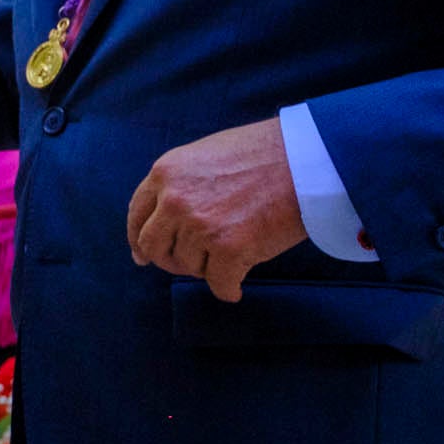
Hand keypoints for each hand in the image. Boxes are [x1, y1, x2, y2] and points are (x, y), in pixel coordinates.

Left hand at [126, 119, 305, 301]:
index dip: (138, 239)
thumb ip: (180, 184)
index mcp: (165, 173)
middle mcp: (174, 200)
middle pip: (154, 247)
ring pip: (188, 266)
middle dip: (168, 260)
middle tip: (188, 265)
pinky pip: (219, 284)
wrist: (305, 159)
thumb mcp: (204, 155)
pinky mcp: (229, 249)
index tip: (142, 255)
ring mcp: (200, 226)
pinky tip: (235, 287)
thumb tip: (164, 216)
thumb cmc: (264, 154)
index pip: (138, 215)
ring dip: (206, 268)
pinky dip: (228, 289)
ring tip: (228, 258)